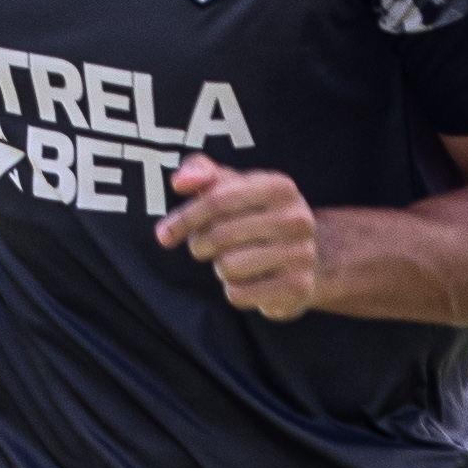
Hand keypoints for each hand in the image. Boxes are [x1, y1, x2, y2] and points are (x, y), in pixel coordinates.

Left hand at [154, 159, 325, 319]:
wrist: (304, 257)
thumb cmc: (254, 216)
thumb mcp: (230, 187)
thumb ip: (201, 173)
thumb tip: (180, 181)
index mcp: (279, 186)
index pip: (217, 200)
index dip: (184, 218)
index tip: (164, 234)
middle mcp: (297, 218)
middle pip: (220, 236)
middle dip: (200, 245)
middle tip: (205, 248)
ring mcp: (302, 254)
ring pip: (228, 267)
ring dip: (220, 268)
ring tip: (234, 262)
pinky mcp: (298, 288)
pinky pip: (238, 294)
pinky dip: (234, 291)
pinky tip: (249, 281)